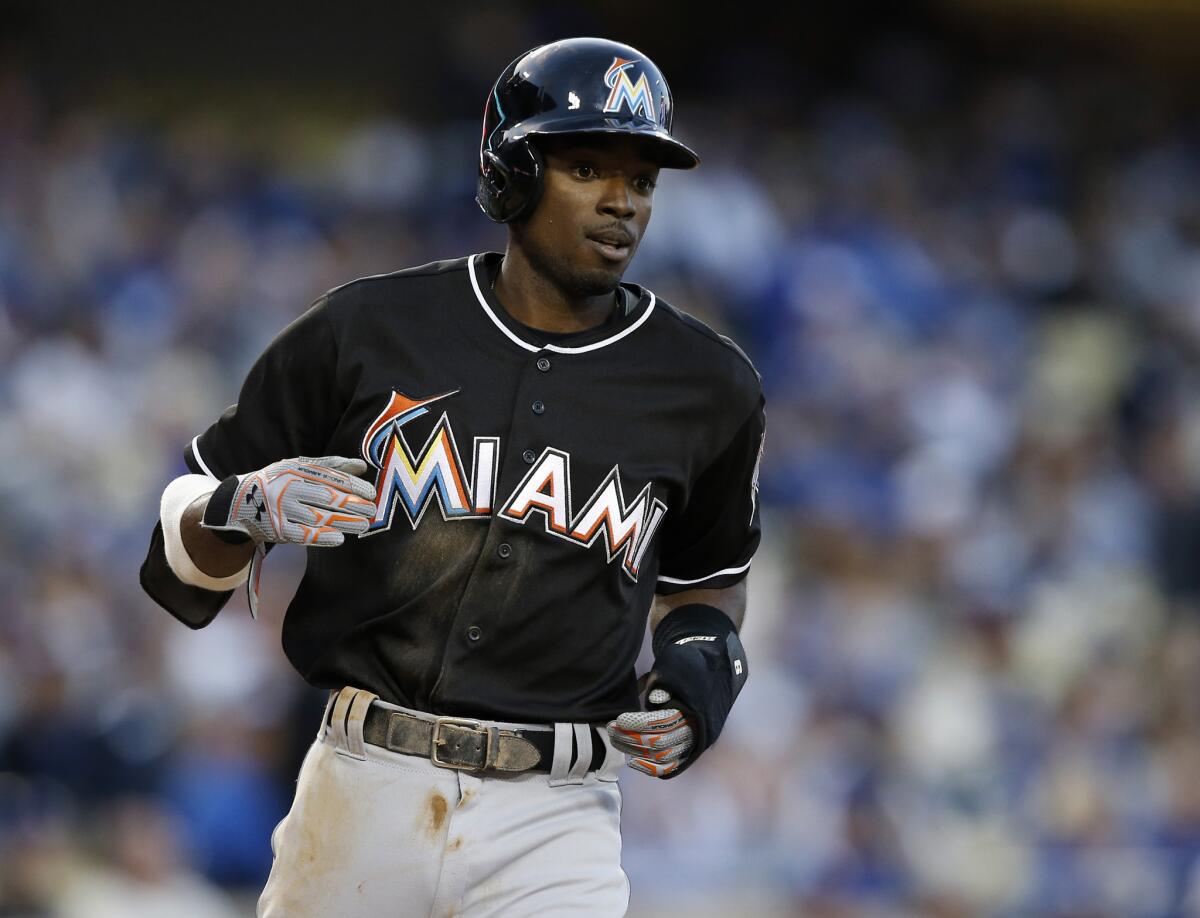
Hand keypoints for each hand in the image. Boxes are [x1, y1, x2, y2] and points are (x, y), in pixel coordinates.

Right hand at [203, 456, 375, 546]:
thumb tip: (362, 466)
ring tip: (363, 526)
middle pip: (326, 497)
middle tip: (372, 511)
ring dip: (343, 522)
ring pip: (318, 517)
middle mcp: (287, 487)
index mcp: (295, 469)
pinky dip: (321, 537)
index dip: (354, 486)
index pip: (331, 477)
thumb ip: (330, 466)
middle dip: (353, 504)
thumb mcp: (299, 467)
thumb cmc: (278, 482)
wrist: (238, 502)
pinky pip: (301, 535)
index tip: (371, 493)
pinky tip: (339, 539)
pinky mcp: (275, 529)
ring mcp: (280, 508)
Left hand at [606, 687, 695, 778]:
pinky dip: (647, 767)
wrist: (692, 715)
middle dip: (630, 736)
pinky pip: (664, 769)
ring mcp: (684, 750)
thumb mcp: (671, 687)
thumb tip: (653, 697)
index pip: (662, 721)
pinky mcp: (679, 761)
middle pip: (657, 741)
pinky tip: (630, 761)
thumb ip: (663, 690)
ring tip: (614, 740)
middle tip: (611, 728)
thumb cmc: (675, 698)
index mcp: (687, 714)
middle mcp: (688, 734)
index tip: (619, 719)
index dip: (639, 722)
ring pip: (658, 756)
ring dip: (633, 750)